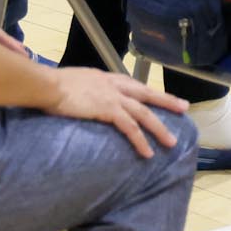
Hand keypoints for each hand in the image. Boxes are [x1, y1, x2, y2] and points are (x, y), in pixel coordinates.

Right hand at [44, 65, 189, 157]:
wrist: (47, 85)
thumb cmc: (52, 85)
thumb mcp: (75, 81)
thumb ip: (86, 88)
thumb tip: (84, 96)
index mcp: (106, 78)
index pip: (133, 85)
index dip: (148, 92)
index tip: (161, 96)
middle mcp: (114, 85)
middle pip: (147, 94)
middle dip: (167, 101)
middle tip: (184, 108)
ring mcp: (113, 97)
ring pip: (144, 114)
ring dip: (159, 129)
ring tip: (171, 142)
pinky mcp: (108, 110)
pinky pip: (130, 128)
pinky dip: (140, 140)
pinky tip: (147, 152)